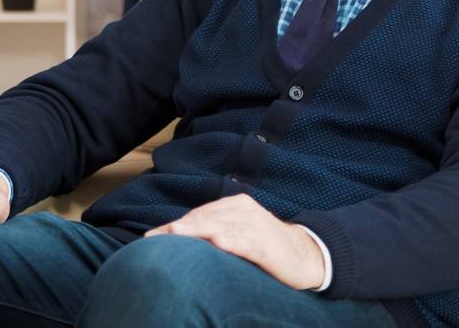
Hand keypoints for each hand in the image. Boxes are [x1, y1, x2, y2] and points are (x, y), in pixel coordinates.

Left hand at [144, 194, 325, 290]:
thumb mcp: (240, 230)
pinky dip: (230, 241)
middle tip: (156, 237)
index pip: (200, 213)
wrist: (305, 254)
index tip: (153, 235)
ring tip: (176, 234)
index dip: (176, 224)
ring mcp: (257, 227)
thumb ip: (216, 227)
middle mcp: (245, 211)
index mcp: (237, 204)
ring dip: (197, 230)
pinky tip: (217, 243)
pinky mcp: (267, 246)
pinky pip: (245, 242)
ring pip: (221, 226)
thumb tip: (180, 234)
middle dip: (179, 228)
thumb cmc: (266, 244)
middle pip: (206, 218)